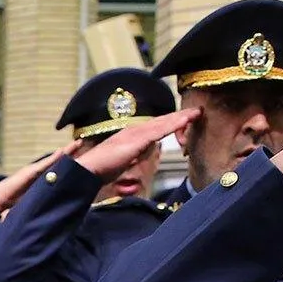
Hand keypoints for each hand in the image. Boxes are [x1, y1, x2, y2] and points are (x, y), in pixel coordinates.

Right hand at [0, 145, 75, 215]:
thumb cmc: (12, 205)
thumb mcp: (33, 202)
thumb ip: (44, 200)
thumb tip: (57, 207)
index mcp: (39, 179)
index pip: (57, 168)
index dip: (69, 162)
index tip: (81, 157)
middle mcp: (37, 172)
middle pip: (57, 161)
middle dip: (70, 152)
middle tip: (82, 142)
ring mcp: (33, 171)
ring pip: (53, 160)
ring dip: (66, 151)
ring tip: (77, 143)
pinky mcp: (29, 172)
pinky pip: (45, 164)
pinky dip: (54, 158)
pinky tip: (63, 152)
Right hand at [73, 109, 199, 180]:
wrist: (87, 170)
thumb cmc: (99, 170)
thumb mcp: (120, 164)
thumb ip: (130, 159)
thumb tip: (137, 158)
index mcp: (130, 137)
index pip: (154, 128)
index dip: (169, 123)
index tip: (183, 121)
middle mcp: (133, 131)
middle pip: (161, 122)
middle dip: (178, 117)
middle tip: (195, 111)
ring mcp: (135, 134)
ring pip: (163, 124)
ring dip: (180, 118)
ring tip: (195, 113)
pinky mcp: (137, 140)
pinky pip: (160, 131)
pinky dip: (174, 125)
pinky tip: (185, 121)